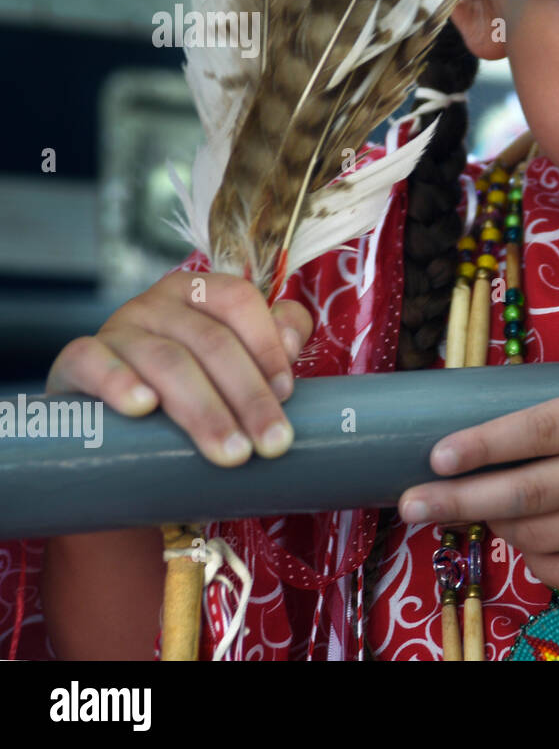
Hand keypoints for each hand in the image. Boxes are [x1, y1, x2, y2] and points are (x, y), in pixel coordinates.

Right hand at [45, 270, 313, 467]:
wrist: (118, 437)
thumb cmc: (190, 394)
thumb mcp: (234, 368)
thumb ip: (271, 345)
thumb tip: (292, 340)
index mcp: (199, 294)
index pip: (237, 300)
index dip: (266, 344)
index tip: (287, 394)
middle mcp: (157, 304)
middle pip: (210, 340)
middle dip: (248, 396)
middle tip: (273, 443)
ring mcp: (116, 329)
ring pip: (166, 360)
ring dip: (204, 410)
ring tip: (231, 453)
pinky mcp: (76, 361)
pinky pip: (92, 361)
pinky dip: (119, 382)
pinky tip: (144, 407)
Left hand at [397, 309, 558, 591]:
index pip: (533, 432)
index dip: (479, 446)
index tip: (436, 456)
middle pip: (521, 493)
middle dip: (456, 500)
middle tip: (411, 504)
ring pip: (540, 535)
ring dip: (495, 527)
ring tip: (467, 513)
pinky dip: (537, 562)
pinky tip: (525, 546)